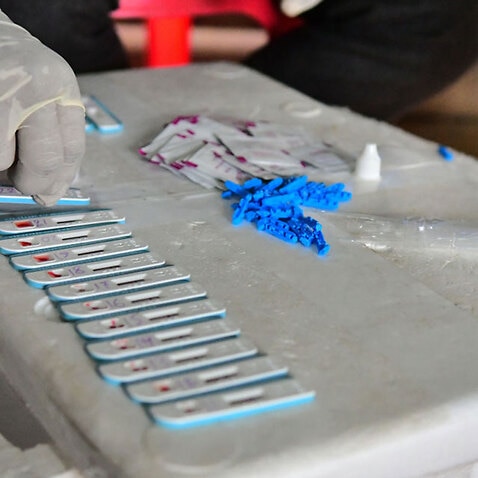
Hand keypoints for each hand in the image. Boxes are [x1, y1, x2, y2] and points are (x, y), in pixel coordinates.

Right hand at [0, 10, 84, 205]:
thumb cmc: (11, 63)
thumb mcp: (46, 87)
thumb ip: (55, 128)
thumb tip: (56, 184)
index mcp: (61, 85)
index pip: (72, 149)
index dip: (62, 179)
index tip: (52, 193)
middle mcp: (36, 89)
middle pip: (45, 162)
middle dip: (35, 184)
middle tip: (28, 187)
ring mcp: (4, 95)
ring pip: (5, 160)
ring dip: (4, 166)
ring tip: (4, 147)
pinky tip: (0, 142)